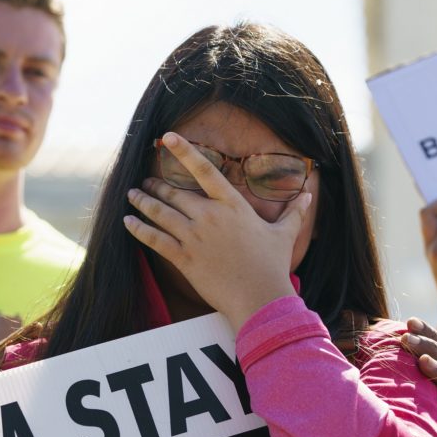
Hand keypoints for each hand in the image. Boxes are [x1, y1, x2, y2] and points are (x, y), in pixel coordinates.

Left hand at [124, 132, 313, 331]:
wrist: (259, 298)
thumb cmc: (272, 266)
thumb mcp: (284, 235)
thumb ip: (294, 212)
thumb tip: (309, 195)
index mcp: (233, 206)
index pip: (205, 171)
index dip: (185, 151)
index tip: (168, 138)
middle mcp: (210, 217)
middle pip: (175, 193)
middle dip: (156, 185)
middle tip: (145, 182)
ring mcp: (194, 238)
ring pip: (161, 213)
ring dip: (143, 202)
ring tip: (132, 195)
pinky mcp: (184, 258)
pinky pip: (155, 240)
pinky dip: (139, 229)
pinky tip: (127, 221)